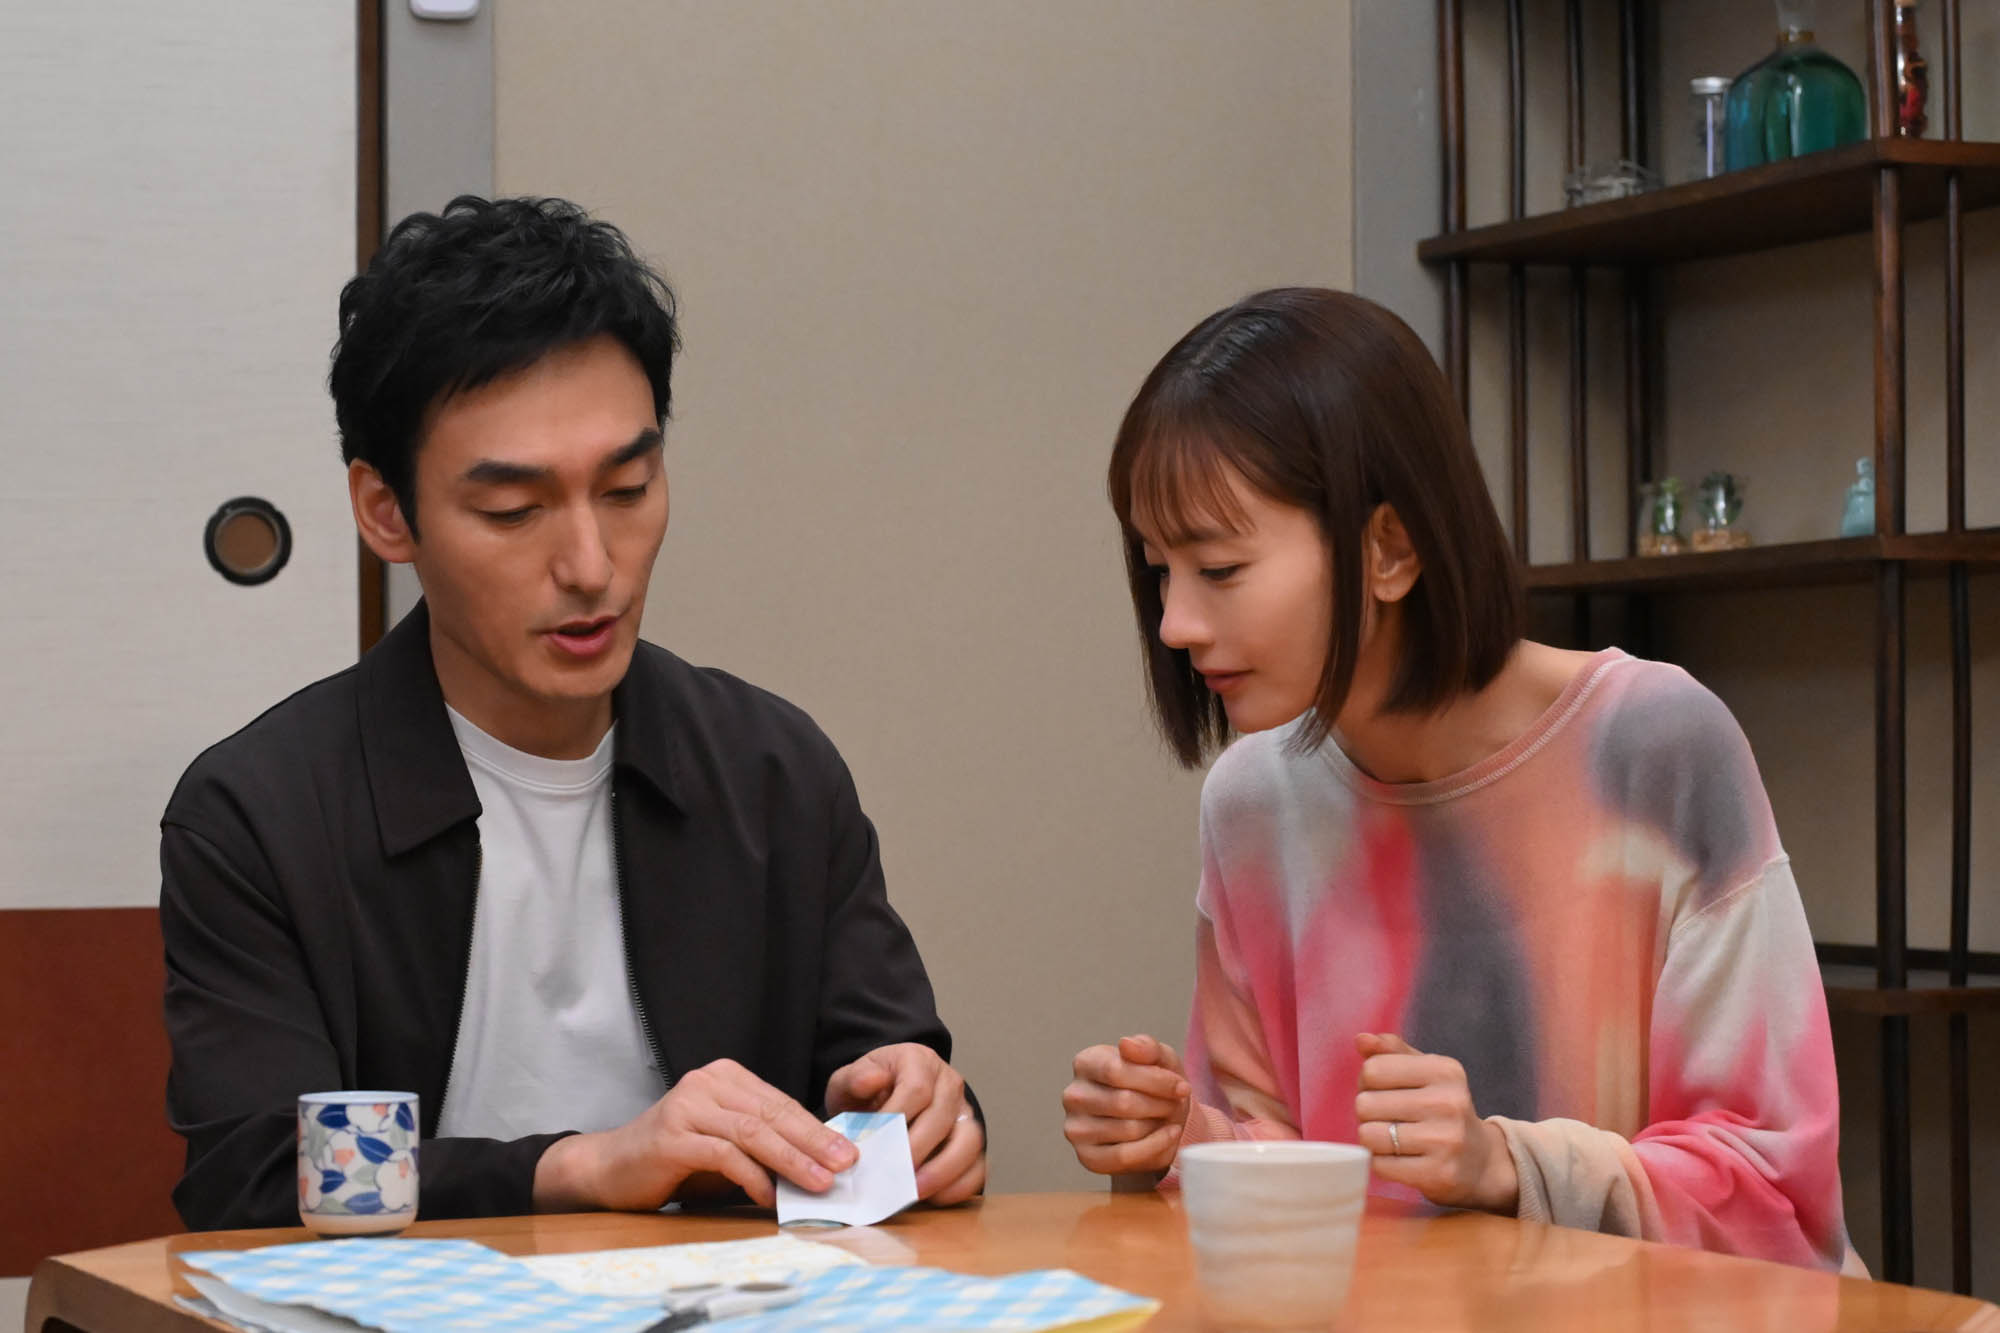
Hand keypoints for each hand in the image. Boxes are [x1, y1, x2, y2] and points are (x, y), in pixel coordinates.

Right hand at [532, 1058, 857, 1210]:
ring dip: (791, 1160)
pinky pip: (723, 1154)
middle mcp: (707, 1083)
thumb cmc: (674, 1159)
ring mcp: (687, 1107)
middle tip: (845, 1165)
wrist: (609, 1168)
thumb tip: (817, 1162)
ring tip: (819, 1182)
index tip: (848, 1152)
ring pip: (752, 1132)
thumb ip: (761, 1143)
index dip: (816, 1128)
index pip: (780, 1102)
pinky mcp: (672, 1137)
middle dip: (814, 1142)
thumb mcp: (724, 1142)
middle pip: (772, 1114)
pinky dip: (751, 1176)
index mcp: (725, 1077)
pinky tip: (770, 1196)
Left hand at [826, 1043, 985, 1204]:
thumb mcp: (849, 1081)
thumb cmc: (866, 1094)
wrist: (882, 1101)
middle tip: (893, 1173)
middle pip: (943, 1116)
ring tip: (915, 1190)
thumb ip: (854, 1080)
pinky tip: (935, 1197)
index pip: (917, 1089)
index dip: (898, 1119)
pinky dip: (960, 1185)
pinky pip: (978, 1165)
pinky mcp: (971, 1142)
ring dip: (944, 1169)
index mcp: (919, 1062)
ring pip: (970, 1140)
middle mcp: (949, 1084)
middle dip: (917, 1149)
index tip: (875, 1143)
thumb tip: (870, 1080)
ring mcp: (964, 1114)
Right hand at [1062, 1034, 1189, 1175]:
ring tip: (1166, 1118)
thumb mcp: (1159, 1059)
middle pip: (1124, 1102)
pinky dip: (1155, 1147)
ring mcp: (1076, 1129)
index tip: (1182, 1087)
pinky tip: (1169, 1136)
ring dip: (1158, 1125)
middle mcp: (1073, 1096)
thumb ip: (1147, 1047)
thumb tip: (1126, 1044)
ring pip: (1127, 1130)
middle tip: (1175, 1104)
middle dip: (1160, 1104)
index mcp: (1085, 1063)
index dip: (1156, 1080)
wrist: (1155, 1122)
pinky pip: (1124, 1156)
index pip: (1116, 1070)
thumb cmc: (1153, 1086)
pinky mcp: (1087, 1157)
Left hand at [1352, 1033, 1516, 1213]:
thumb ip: (1391, 1051)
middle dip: (1368, 1114)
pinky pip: (1380, 1165)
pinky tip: (1402, 1160)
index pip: (1372, 1069)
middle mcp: (1449, 1102)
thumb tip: (1361, 1039)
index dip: (1368, 1083)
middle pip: (1365, 1103)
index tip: (1386, 1092)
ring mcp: (1446, 1140)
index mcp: (1444, 1070)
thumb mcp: (1425, 1072)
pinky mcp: (1439, 1174)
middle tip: (1390, 1119)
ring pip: (1369, 1135)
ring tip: (1394, 1139)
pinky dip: (1382, 1163)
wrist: (1482, 1162)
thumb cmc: (1442, 1109)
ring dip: (1373, 1140)